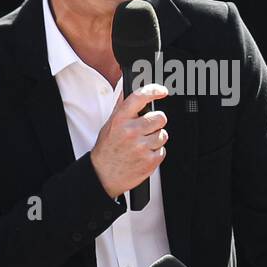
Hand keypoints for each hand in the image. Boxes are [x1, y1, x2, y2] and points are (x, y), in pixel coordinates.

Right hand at [90, 84, 170, 198]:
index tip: (162, 91)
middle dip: (156, 122)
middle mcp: (131, 132)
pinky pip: (163, 150)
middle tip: (147, 128)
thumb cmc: (106, 150)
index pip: (139, 98)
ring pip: (163, 134)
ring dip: (156, 139)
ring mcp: (141, 147)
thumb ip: (122, 109)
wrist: (102, 175)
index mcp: (120, 120)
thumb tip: (130, 91)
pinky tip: (144, 154)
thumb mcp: (109, 125)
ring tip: (142, 144)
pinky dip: (156, 152)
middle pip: (160, 117)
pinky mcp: (149, 161)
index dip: (154, 91)